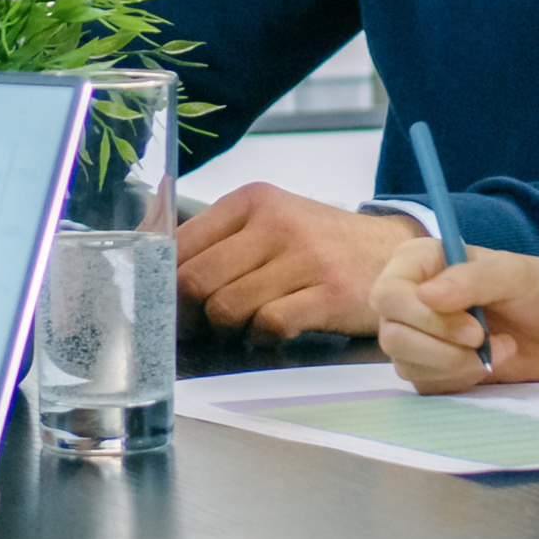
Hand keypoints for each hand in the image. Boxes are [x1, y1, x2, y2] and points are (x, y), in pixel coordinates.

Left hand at [174, 181, 411, 337]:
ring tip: (243, 326)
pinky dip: (261, 338)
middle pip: (197, 281)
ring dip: (227, 329)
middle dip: (190, 314)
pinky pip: (269, 326)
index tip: (169, 305)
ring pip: (227, 308)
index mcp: (252, 200)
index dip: (165, 284)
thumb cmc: (317, 243)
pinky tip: (272, 332)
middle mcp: (276, 223)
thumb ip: (214, 239)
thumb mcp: (267, 221)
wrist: (391, 252)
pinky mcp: (330, 293)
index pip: (180, 245)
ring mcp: (306, 257)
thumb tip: (147, 262)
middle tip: (201, 327)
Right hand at [373, 242, 538, 391]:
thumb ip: (471, 280)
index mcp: (418, 263)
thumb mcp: (514, 274)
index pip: (389, 295)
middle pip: (393, 335)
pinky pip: (426, 385)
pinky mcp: (431, 368)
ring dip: (456, 365)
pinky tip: (490, 365)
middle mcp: (408, 299)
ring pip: (407, 364)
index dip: (424, 318)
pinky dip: (460, 380)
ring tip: (500, 348)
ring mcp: (417, 337)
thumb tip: (424, 295)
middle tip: (487, 341)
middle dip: (443, 348)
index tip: (474, 329)